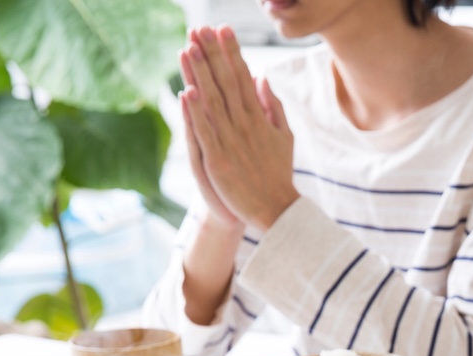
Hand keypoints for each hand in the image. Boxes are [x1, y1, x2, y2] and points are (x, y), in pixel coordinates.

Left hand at [180, 26, 298, 231]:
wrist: (276, 210)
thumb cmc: (277, 174)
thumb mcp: (283, 137)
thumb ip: (272, 106)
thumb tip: (263, 78)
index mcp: (258, 118)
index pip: (242, 77)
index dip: (232, 52)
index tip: (223, 29)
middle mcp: (244, 125)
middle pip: (226, 83)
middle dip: (213, 55)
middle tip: (201, 28)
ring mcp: (231, 142)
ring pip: (213, 102)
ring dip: (201, 74)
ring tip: (189, 48)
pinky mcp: (219, 161)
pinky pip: (205, 132)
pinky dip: (197, 113)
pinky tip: (188, 91)